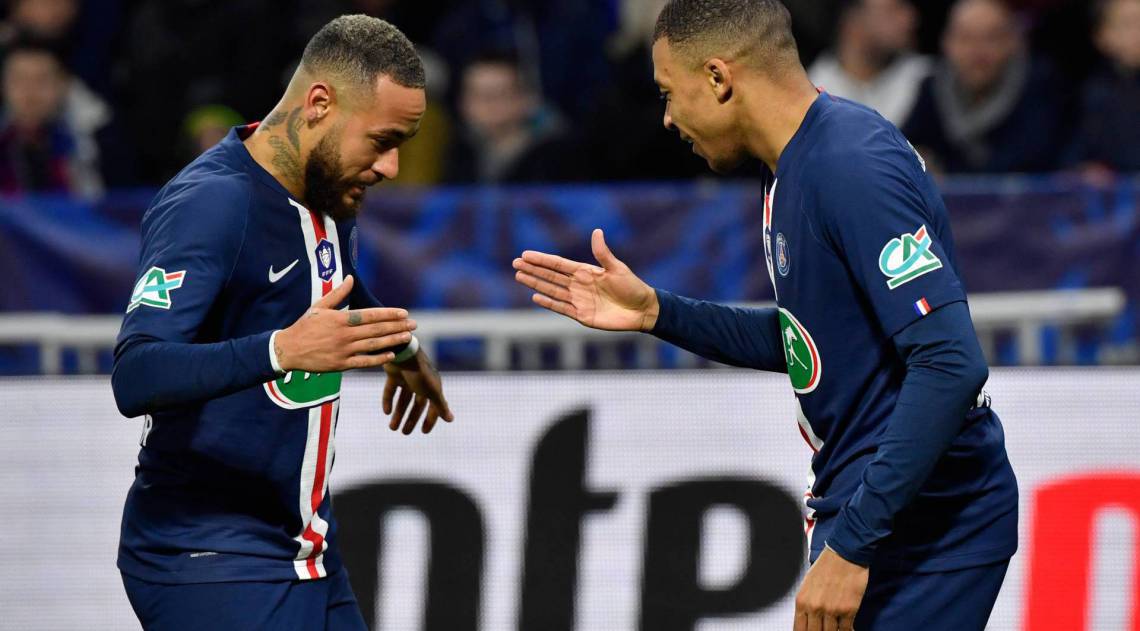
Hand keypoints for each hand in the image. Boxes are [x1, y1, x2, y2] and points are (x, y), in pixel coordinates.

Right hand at [274, 275, 416, 371]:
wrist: (288, 350)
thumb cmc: (304, 326)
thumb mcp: (319, 306)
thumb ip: (337, 294)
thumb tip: (351, 278)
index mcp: (340, 319)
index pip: (370, 315)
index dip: (389, 314)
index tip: (404, 313)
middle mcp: (344, 335)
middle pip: (376, 329)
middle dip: (397, 326)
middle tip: (414, 324)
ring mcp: (343, 351)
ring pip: (373, 345)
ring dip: (393, 341)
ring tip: (408, 337)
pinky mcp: (341, 365)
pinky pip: (364, 362)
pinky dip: (378, 359)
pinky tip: (392, 355)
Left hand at [382, 348, 453, 434]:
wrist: (402, 352)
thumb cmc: (420, 372)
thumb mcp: (432, 391)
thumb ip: (440, 406)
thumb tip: (451, 420)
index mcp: (432, 386)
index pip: (433, 406)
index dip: (430, 419)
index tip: (423, 432)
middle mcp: (420, 383)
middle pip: (416, 405)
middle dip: (411, 419)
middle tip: (404, 433)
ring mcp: (407, 378)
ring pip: (403, 400)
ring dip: (398, 414)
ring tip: (392, 428)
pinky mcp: (394, 374)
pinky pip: (391, 390)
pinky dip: (388, 401)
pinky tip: (386, 412)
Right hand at [512, 228, 658, 330]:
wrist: (642, 310)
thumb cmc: (632, 287)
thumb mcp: (616, 268)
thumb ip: (603, 253)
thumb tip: (596, 231)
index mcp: (585, 272)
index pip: (558, 264)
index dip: (542, 259)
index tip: (525, 254)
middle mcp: (578, 285)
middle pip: (551, 276)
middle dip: (533, 270)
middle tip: (515, 263)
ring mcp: (579, 300)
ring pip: (552, 290)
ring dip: (536, 283)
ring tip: (519, 276)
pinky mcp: (582, 315)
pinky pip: (561, 308)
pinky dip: (548, 302)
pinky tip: (535, 296)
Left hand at [793, 546, 868, 630]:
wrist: (845, 553)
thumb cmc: (827, 566)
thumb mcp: (807, 585)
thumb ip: (807, 605)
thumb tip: (808, 621)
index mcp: (802, 601)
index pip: (799, 630)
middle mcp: (815, 607)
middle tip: (825, 629)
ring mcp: (831, 610)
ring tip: (836, 627)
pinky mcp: (848, 610)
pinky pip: (846, 630)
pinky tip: (849, 629)